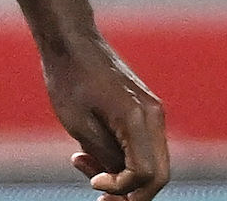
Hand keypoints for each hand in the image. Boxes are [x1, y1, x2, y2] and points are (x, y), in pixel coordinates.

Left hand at [43, 35, 168, 200]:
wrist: (70, 40)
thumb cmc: (68, 77)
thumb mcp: (80, 124)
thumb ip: (106, 156)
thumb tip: (121, 180)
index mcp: (139, 119)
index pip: (145, 175)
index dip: (121, 188)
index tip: (95, 184)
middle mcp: (154, 116)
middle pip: (158, 174)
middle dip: (130, 191)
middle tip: (99, 195)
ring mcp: (152, 112)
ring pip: (151, 162)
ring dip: (122, 174)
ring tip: (82, 162)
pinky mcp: (144, 109)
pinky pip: (142, 145)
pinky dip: (121, 156)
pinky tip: (88, 152)